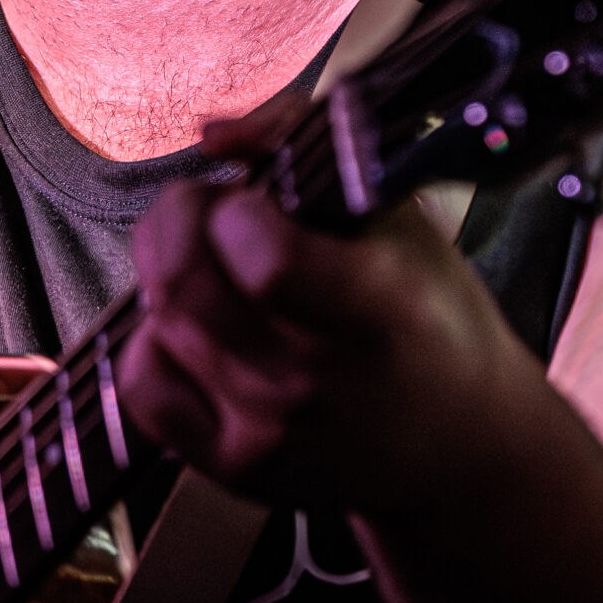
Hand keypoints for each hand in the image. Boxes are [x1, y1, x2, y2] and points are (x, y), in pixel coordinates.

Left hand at [116, 96, 522, 513]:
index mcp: (378, 309)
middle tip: (216, 210)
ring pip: (156, 319)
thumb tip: (212, 135)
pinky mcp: (229, 467)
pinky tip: (200, 327)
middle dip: (182, 215)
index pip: (263, 260)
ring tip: (218, 265)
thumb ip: (303, 146)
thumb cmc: (431, 320)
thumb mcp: (399, 218)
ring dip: (170, 268)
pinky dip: (154, 339)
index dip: (239, 210)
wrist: (460, 448)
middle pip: (184, 281)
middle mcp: (314, 381)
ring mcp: (266, 433)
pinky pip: (141, 383)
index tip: (260, 203)